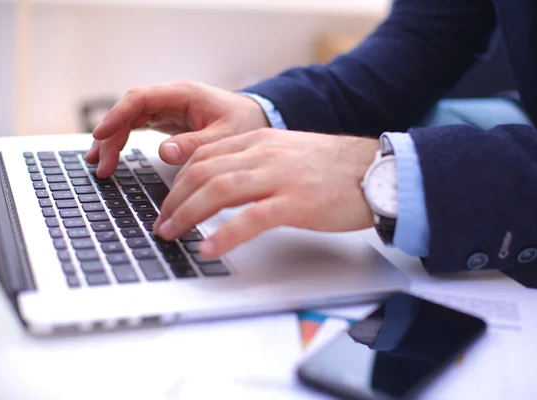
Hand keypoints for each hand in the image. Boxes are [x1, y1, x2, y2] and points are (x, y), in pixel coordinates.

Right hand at [84, 79, 269, 177]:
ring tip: (100, 165)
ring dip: (113, 140)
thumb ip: (197, 144)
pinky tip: (113, 156)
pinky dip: (124, 141)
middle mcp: (171, 97)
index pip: (140, 98)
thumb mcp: (226, 136)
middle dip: (111, 136)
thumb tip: (165, 152)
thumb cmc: (245, 123)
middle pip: (130, 111)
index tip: (101, 134)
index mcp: (183, 93)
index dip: (117, 115)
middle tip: (101, 165)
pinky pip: (139, 127)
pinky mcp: (168, 120)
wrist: (259, 118)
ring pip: (131, 119)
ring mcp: (168, 108)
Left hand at [154, 128, 379, 257]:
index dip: (178, 182)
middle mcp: (264, 154)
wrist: (375, 169)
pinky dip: (224, 235)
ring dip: (187, 215)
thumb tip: (224, 184)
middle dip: (174, 201)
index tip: (167, 202)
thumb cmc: (334, 167)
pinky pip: (251, 219)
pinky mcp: (296, 203)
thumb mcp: (287, 154)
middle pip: (203, 172)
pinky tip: (208, 248)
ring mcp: (279, 177)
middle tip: (161, 224)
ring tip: (171, 235)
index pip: (204, 157)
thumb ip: (255, 163)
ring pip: (219, 191)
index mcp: (259, 142)